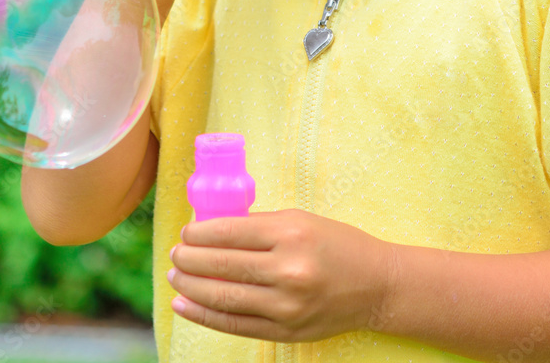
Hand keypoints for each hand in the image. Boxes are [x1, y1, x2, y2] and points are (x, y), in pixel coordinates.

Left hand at [166, 209, 394, 342]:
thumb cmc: (336, 244)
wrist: (376, 285)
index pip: (231, 233)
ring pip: (224, 297)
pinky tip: (185, 304)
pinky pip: (235, 324)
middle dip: (189, 259)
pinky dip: (205, 315)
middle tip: (174, 254)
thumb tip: (211, 228)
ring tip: (174, 277)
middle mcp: (288, 270)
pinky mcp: (286, 330)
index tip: (186, 232)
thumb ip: (259, 224)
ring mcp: (286, 305)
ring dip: (191, 287)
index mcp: (291, 233)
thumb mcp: (301, 220)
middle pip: (223, 265)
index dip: (200, 234)